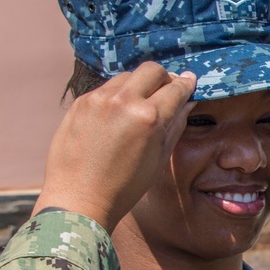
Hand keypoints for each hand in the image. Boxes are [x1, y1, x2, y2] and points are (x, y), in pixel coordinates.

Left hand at [33, 63, 196, 232]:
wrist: (80, 199)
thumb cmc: (124, 187)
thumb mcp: (159, 160)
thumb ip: (175, 126)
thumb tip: (187, 103)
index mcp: (149, 118)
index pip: (176, 88)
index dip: (186, 84)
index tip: (190, 81)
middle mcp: (124, 101)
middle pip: (152, 70)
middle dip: (164, 78)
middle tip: (165, 91)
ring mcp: (99, 99)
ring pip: (127, 76)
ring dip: (138, 86)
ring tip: (138, 107)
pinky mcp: (81, 102)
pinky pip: (106, 89)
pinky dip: (117, 96)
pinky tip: (116, 117)